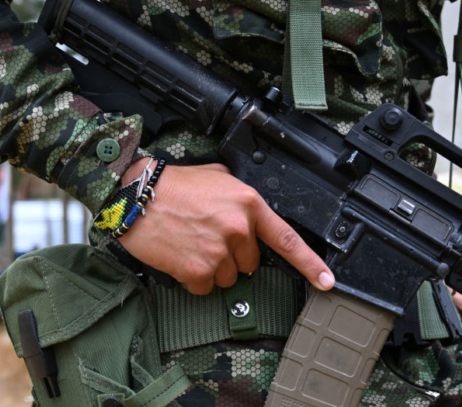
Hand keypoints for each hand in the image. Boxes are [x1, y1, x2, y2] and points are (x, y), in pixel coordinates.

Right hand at [118, 160, 334, 294]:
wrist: (135, 197)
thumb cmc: (170, 185)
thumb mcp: (216, 175)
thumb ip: (239, 193)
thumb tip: (246, 209)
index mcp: (248, 204)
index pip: (287, 240)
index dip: (311, 264)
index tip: (326, 282)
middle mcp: (238, 229)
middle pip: (250, 262)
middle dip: (232, 255)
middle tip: (206, 236)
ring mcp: (219, 252)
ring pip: (227, 277)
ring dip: (211, 267)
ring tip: (189, 243)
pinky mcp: (198, 271)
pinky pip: (205, 287)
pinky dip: (193, 278)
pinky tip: (180, 256)